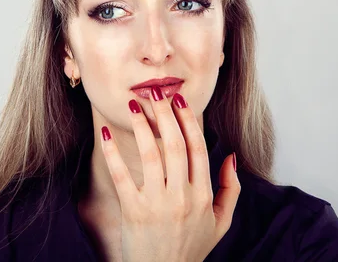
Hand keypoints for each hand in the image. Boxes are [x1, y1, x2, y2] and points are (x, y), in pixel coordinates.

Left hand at [100, 86, 239, 261]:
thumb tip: (231, 157)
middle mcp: (182, 197)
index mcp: (203, 195)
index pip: (197, 149)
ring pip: (151, 155)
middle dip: (164, 114)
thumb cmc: (191, 248)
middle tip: (154, 92)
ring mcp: (157, 204)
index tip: (178, 100)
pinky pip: (122, 175)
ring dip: (141, 126)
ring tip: (132, 105)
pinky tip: (106, 133)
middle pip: (175, 145)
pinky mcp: (134, 211)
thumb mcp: (220, 223)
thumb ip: (230, 190)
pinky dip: (113, 152)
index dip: (188, 121)